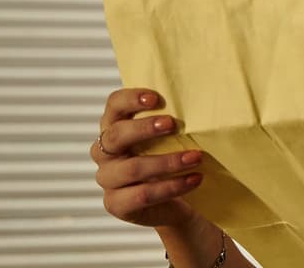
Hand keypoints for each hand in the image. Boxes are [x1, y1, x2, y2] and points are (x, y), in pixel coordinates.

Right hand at [92, 88, 203, 228]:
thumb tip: (197, 101)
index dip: (130, 99)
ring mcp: (108, 179)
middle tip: (172, 124)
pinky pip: (143, 194)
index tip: (155, 98)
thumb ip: (172, 120)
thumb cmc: (170, 159)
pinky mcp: (116, 204)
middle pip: (115, 136)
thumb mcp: (170, 137)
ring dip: (167, 162)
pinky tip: (194, 179)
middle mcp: (105, 152)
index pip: (114, 106)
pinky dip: (172, 186)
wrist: (176, 202)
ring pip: (132, 168)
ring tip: (196, 157)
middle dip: (144, 128)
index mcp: (115, 127)